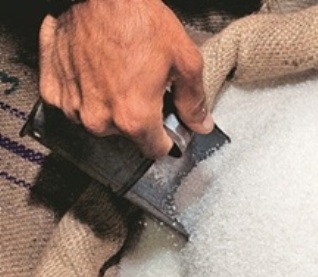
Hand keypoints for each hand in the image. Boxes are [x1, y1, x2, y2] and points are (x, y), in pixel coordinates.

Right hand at [38, 0, 213, 158]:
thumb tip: (199, 124)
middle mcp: (99, 118)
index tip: (167, 125)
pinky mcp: (53, 88)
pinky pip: (72, 103)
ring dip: (108, 104)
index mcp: (134, 117)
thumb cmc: (139, 20)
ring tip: (118, 74)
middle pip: (126, 134)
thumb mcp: (185, 60)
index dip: (166, 138)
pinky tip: (95, 71)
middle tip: (143, 86)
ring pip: (98, 119)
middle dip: (136, 116)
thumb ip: (193, 101)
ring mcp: (72, 105)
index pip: (154, 150)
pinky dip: (84, 91)